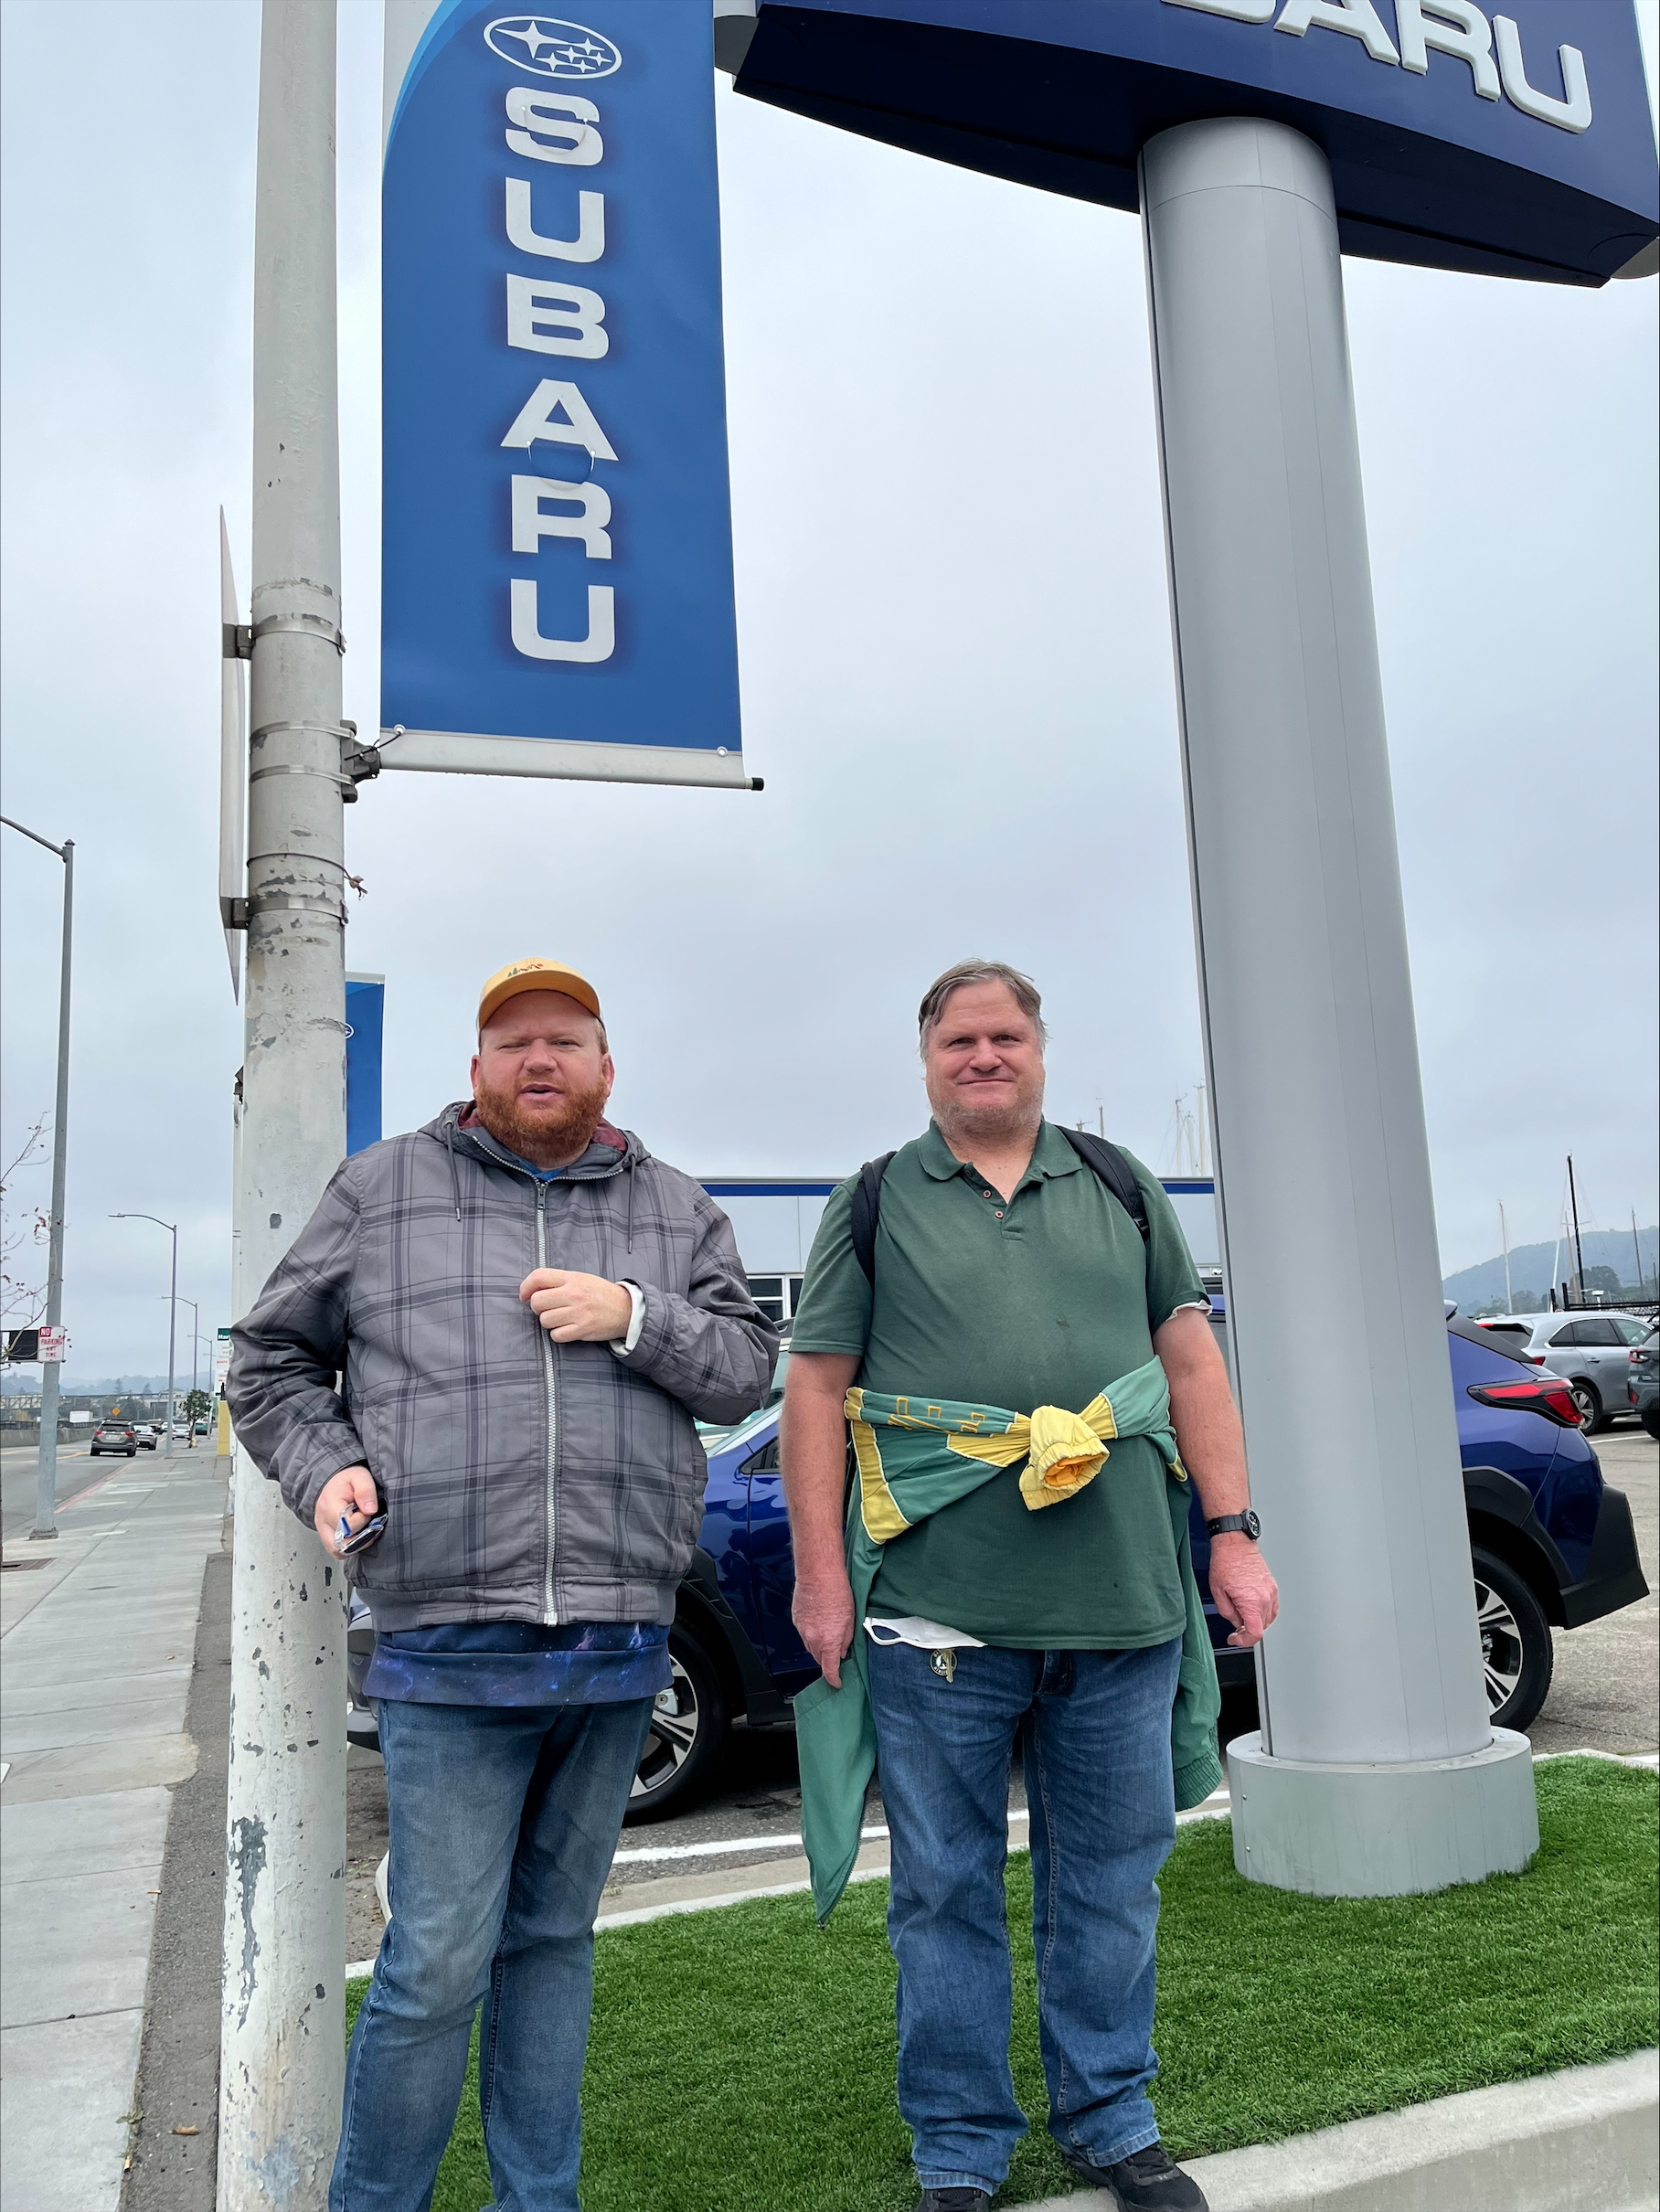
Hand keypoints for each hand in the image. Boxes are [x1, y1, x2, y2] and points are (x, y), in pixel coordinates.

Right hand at [315, 1465, 378, 1555]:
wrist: (332, 1482)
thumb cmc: (345, 1480)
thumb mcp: (359, 1476)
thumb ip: (366, 1491)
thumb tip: (370, 1510)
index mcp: (329, 1506)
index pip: (346, 1526)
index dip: (362, 1521)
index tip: (367, 1511)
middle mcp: (323, 1521)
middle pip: (340, 1544)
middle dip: (360, 1538)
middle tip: (368, 1524)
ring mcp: (323, 1531)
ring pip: (338, 1551)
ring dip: (355, 1545)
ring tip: (363, 1529)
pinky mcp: (327, 1537)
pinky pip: (337, 1551)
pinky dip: (350, 1547)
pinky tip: (358, 1535)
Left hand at [520, 1269, 632, 1343]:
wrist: (626, 1309)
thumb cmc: (600, 1294)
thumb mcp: (582, 1279)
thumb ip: (559, 1281)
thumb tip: (533, 1289)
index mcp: (573, 1278)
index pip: (539, 1277)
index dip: (525, 1287)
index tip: (524, 1295)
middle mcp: (574, 1294)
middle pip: (537, 1302)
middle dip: (537, 1308)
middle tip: (547, 1309)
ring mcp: (578, 1313)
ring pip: (545, 1320)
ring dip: (549, 1322)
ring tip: (561, 1319)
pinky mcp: (582, 1329)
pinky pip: (556, 1335)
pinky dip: (558, 1334)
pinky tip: (567, 1329)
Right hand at [793, 1569, 855, 1688]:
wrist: (818, 1574)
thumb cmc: (837, 1592)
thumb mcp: (851, 1618)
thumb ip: (846, 1640)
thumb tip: (842, 1651)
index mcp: (829, 1641)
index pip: (829, 1670)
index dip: (834, 1679)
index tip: (837, 1682)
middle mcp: (813, 1639)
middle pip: (818, 1659)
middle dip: (827, 1659)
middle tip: (837, 1652)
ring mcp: (802, 1629)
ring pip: (810, 1647)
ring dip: (818, 1646)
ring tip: (828, 1632)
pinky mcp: (796, 1619)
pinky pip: (803, 1634)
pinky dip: (811, 1633)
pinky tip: (819, 1622)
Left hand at [1207, 1534, 1278, 1648]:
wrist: (1235, 1544)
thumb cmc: (1225, 1562)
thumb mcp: (1217, 1592)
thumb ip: (1227, 1613)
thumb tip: (1236, 1622)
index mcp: (1251, 1601)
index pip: (1255, 1633)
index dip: (1244, 1641)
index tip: (1235, 1639)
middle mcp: (1265, 1598)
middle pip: (1262, 1627)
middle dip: (1247, 1631)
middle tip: (1235, 1629)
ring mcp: (1271, 1592)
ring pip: (1268, 1619)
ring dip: (1256, 1622)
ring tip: (1242, 1616)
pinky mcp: (1273, 1586)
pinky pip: (1273, 1608)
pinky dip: (1264, 1613)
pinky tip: (1253, 1610)